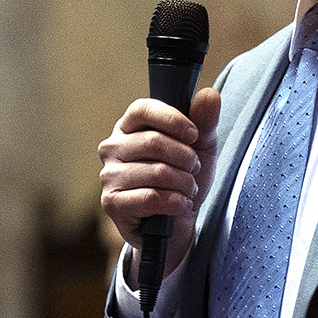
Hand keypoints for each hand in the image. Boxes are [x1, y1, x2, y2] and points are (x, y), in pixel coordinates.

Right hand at [98, 87, 222, 279]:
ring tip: (188, 190)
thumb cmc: (182, 179)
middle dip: (186, 158)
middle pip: (154, 142)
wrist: (176, 223)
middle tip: (194, 170)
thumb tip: (209, 94)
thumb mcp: (200, 148)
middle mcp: (112, 147)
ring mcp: (109, 175)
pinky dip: (175, 203)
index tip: (194, 135)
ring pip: (156, 172)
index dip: (173, 120)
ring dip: (184, 184)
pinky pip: (151, 197)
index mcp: (129, 126)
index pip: (144, 109)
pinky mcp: (112, 203)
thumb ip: (205, 121)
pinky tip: (180, 205)